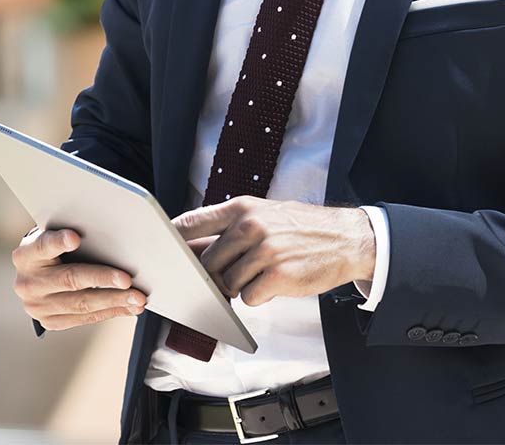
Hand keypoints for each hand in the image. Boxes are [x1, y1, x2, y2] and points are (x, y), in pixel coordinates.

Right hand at [12, 226, 146, 330]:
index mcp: (26, 255)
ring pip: (81, 304)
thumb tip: (108, 231)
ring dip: (114, 301)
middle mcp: (27, 283)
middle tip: (128, 280)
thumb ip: (70, 233)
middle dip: (102, 279)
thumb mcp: (53, 233)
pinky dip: (110, 312)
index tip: (75, 238)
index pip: (43, 246)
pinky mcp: (50, 322)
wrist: (33, 274)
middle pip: (69, 279)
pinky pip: (85, 318)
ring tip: (138, 298)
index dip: (58, 242)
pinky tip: (129, 307)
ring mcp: (37, 306)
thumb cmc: (53, 246)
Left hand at [173, 196, 374, 306]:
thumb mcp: (264, 214)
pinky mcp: (277, 276)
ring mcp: (263, 251)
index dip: (172, 238)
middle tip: (228, 276)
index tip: (159, 249)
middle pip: (206, 262)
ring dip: (240, 286)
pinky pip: (249, 297)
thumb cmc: (300, 228)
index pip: (193, 221)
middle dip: (211, 276)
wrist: (345, 238)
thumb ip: (230, 227)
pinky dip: (258, 296)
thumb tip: (192, 246)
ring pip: (226, 283)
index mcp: (243, 207)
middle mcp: (250, 225)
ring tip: (263, 273)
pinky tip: (274, 283)